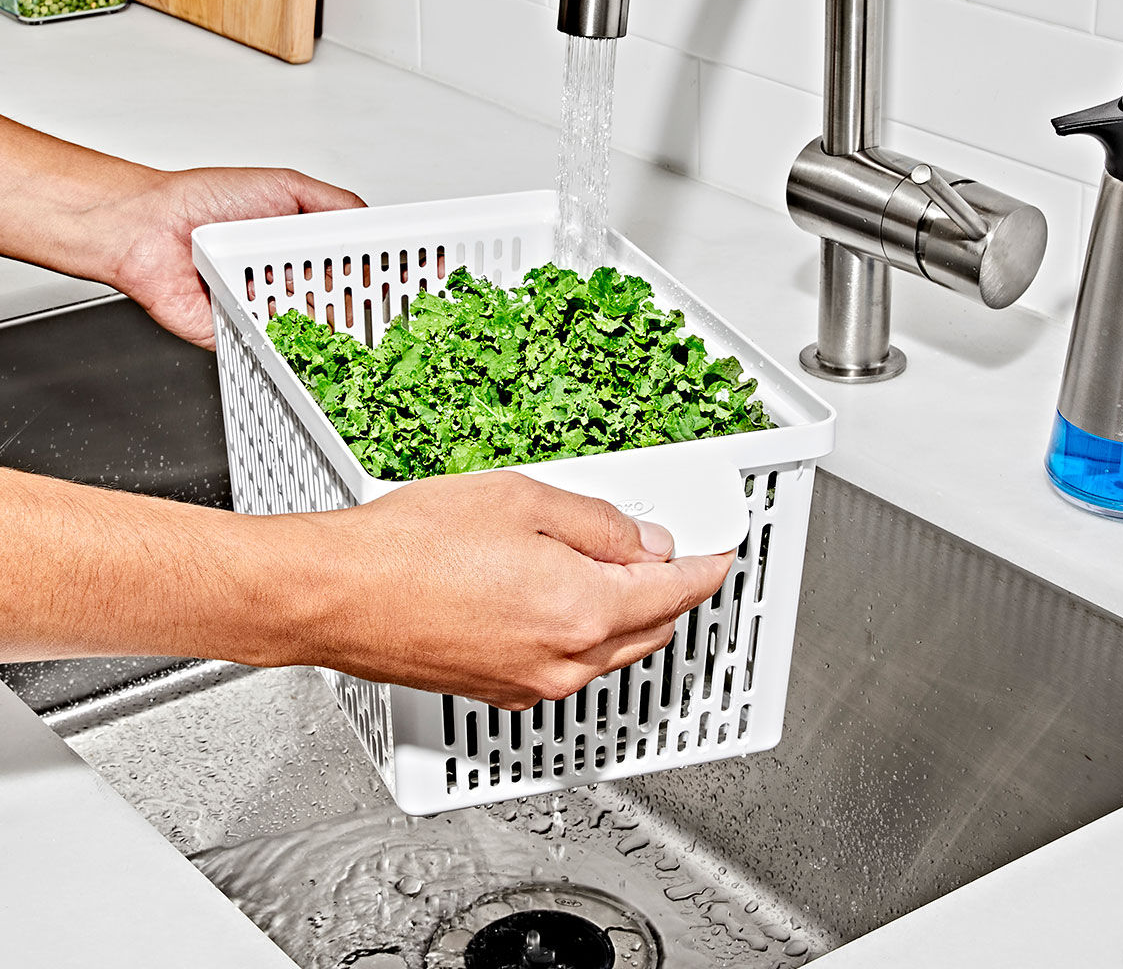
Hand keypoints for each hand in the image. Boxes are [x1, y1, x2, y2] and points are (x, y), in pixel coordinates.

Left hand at [111, 166, 364, 348]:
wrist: (148, 231)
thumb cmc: (202, 200)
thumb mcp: (283, 185)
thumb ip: (333, 202)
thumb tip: (371, 222)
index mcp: (296, 245)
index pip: (348, 262)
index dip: (377, 272)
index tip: (406, 278)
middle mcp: (283, 278)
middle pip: (337, 299)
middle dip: (360, 304)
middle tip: (387, 308)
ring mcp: (264, 309)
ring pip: (313, 329)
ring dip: (332, 328)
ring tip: (355, 326)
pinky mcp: (242, 335)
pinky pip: (276, 348)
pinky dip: (295, 349)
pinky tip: (313, 343)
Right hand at [291, 471, 734, 709]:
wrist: (335, 595)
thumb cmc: (409, 547)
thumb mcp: (523, 500)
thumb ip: (601, 524)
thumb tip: (647, 542)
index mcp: (582, 610)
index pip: (676, 591)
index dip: (706, 566)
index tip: (719, 552)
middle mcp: (565, 661)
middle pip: (651, 628)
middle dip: (669, 590)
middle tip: (666, 549)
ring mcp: (531, 683)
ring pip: (611, 651)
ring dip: (627, 614)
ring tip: (609, 565)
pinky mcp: (500, 690)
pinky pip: (569, 665)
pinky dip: (583, 633)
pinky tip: (559, 596)